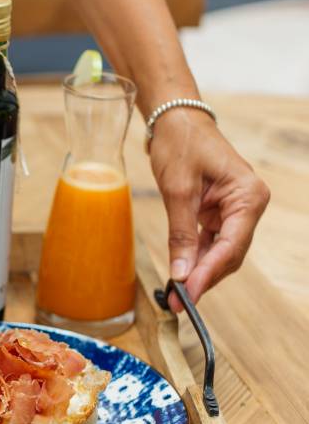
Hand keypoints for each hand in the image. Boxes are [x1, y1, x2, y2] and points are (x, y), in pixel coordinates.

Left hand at [149, 108, 269, 309]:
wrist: (175, 121)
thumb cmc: (181, 144)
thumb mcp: (177, 190)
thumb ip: (181, 234)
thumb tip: (181, 274)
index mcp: (248, 196)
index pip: (232, 245)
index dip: (209, 273)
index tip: (188, 294)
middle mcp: (248, 205)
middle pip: (230, 254)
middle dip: (204, 278)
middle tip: (178, 303)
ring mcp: (235, 210)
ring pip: (220, 252)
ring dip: (199, 273)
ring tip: (175, 296)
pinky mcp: (219, 213)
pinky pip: (210, 243)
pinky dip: (195, 259)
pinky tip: (180, 276)